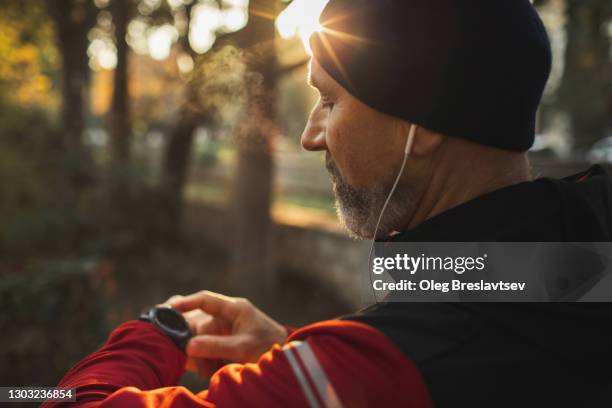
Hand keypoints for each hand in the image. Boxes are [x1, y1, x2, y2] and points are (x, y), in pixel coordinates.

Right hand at [167, 291, 287, 369]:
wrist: (286, 362)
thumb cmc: (269, 347)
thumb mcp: (244, 347)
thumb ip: (217, 346)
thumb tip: (188, 346)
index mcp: (234, 309)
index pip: (205, 300)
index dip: (186, 302)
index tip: (168, 309)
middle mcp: (225, 317)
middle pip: (196, 325)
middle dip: (192, 344)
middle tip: (190, 360)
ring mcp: (223, 331)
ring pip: (198, 341)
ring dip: (199, 357)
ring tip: (208, 371)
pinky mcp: (221, 345)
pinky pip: (203, 351)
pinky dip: (204, 363)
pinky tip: (210, 372)